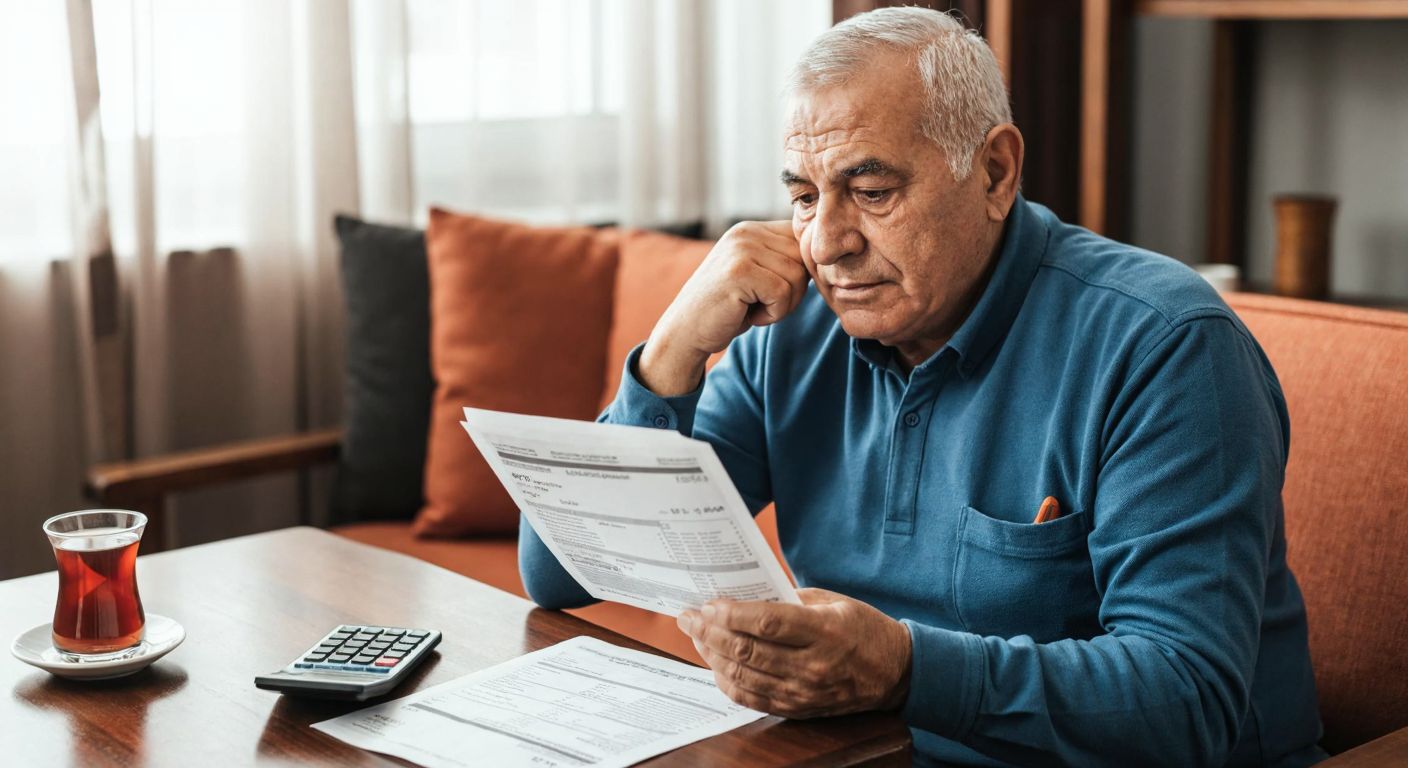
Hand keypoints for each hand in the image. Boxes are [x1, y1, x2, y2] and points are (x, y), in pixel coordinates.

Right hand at [639, 221, 807, 395]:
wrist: (684, 333)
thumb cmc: (726, 309)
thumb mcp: (756, 276)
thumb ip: (782, 260)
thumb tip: (829, 255)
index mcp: (752, 229)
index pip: (801, 241)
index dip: (799, 273)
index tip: (773, 293)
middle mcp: (746, 232)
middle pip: (803, 259)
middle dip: (793, 291)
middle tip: (763, 305)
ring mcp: (741, 249)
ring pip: (796, 277)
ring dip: (782, 305)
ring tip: (753, 308)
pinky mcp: (739, 271)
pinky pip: (783, 293)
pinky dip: (772, 314)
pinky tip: (748, 315)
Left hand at [676, 588, 911, 718]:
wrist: (894, 673)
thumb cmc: (862, 629)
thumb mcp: (833, 601)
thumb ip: (791, 599)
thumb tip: (745, 594)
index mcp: (824, 632)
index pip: (768, 623)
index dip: (732, 614)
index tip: (708, 603)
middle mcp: (813, 666)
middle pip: (748, 651)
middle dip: (710, 632)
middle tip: (688, 618)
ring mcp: (804, 692)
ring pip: (744, 677)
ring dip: (712, 656)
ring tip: (696, 637)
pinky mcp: (798, 709)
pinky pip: (752, 699)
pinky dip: (727, 682)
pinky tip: (715, 664)